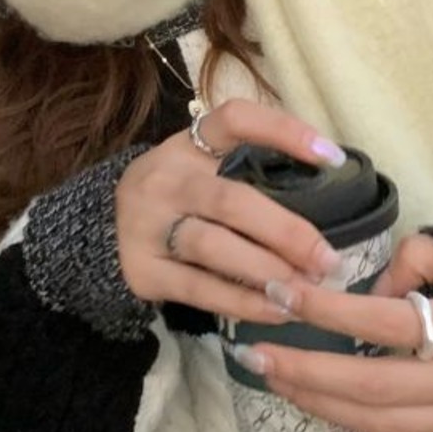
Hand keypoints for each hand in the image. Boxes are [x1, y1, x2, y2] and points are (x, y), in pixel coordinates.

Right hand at [115, 99, 344, 324]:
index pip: (235, 120)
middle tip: (328, 260)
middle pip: (231, 201)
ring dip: (266, 271)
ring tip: (306, 291)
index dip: (284, 132)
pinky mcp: (143, 270)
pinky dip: (243, 302)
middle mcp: (165, 178)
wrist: (99, 232)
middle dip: (286, 232)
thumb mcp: (202, 168)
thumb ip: (250, 172)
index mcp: (188, 144)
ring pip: (213, 246)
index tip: (333, 157)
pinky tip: (278, 311)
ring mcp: (148, 225)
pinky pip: (200, 288)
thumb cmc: (178, 198)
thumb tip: (331, 192)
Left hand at [241, 234, 432, 431]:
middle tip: (256, 354)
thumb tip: (372, 294)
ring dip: (322, 406)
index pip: (387, 321)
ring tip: (277, 381)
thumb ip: (421, 259)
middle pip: (374, 384)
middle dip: (307, 370)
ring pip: (383, 425)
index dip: (330, 311)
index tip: (282, 293)